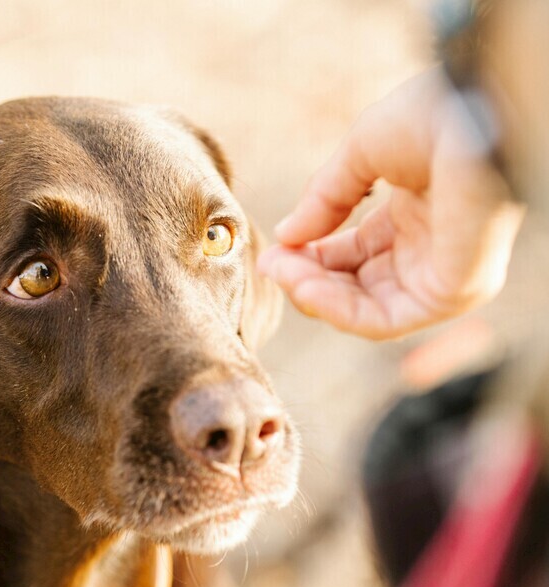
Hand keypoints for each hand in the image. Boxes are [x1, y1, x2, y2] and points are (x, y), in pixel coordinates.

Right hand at [257, 71, 523, 339]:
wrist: (475, 108)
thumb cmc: (432, 116)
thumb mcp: (360, 155)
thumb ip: (324, 200)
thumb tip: (285, 238)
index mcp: (417, 215)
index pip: (354, 255)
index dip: (309, 256)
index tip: (273, 252)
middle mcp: (432, 250)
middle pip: (357, 287)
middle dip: (308, 279)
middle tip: (270, 266)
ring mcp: (445, 274)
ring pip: (367, 310)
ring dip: (316, 296)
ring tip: (283, 274)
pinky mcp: (453, 290)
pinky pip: (386, 319)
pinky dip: (339, 310)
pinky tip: (306, 287)